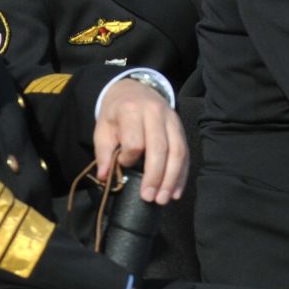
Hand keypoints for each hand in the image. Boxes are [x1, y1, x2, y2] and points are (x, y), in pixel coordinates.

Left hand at [93, 79, 187, 203]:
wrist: (132, 89)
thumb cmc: (116, 113)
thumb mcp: (103, 128)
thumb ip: (103, 152)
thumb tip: (105, 177)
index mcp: (132, 111)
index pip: (135, 141)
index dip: (128, 158)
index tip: (122, 165)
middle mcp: (155, 113)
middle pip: (160, 148)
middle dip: (156, 176)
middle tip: (149, 198)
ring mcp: (172, 119)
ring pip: (177, 151)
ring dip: (172, 178)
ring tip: (164, 198)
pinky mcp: (180, 127)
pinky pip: (185, 152)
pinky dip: (182, 173)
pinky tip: (177, 191)